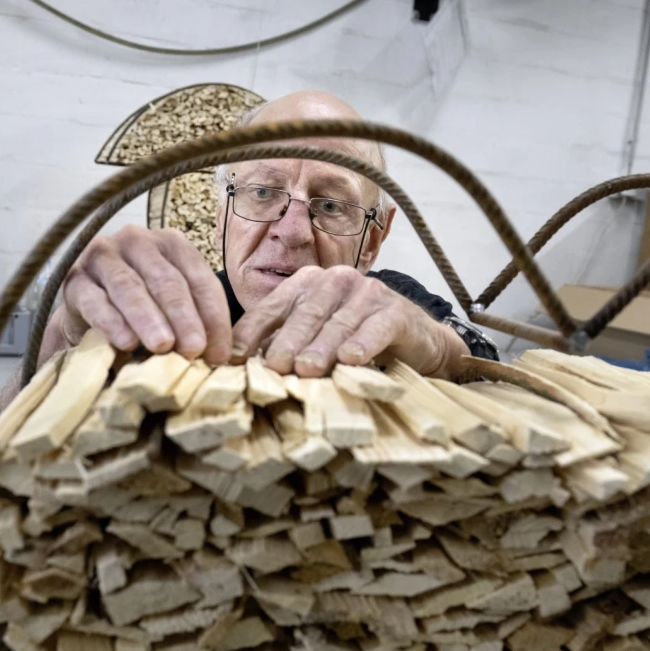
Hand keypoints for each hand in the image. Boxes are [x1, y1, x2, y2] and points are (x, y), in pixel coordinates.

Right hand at [56, 225, 232, 362]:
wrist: (89, 315)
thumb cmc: (141, 311)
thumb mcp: (173, 312)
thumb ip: (197, 324)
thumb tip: (222, 358)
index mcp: (171, 244)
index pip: (199, 278)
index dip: (213, 317)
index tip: (219, 354)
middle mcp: (137, 240)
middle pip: (166, 279)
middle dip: (183, 317)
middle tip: (194, 349)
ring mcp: (102, 255)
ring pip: (130, 286)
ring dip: (149, 318)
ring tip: (164, 346)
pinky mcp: (74, 278)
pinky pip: (94, 299)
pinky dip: (111, 321)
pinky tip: (125, 342)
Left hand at [230, 266, 468, 377]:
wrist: (416, 342)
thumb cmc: (356, 342)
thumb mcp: (316, 341)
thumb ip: (283, 345)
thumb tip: (238, 368)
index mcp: (308, 284)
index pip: (273, 307)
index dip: (251, 333)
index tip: (233, 360)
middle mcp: (336, 281)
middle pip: (305, 313)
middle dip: (288, 341)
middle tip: (275, 368)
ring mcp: (368, 292)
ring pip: (338, 322)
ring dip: (321, 347)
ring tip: (307, 369)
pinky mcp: (396, 311)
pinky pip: (376, 327)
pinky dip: (363, 343)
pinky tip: (351, 359)